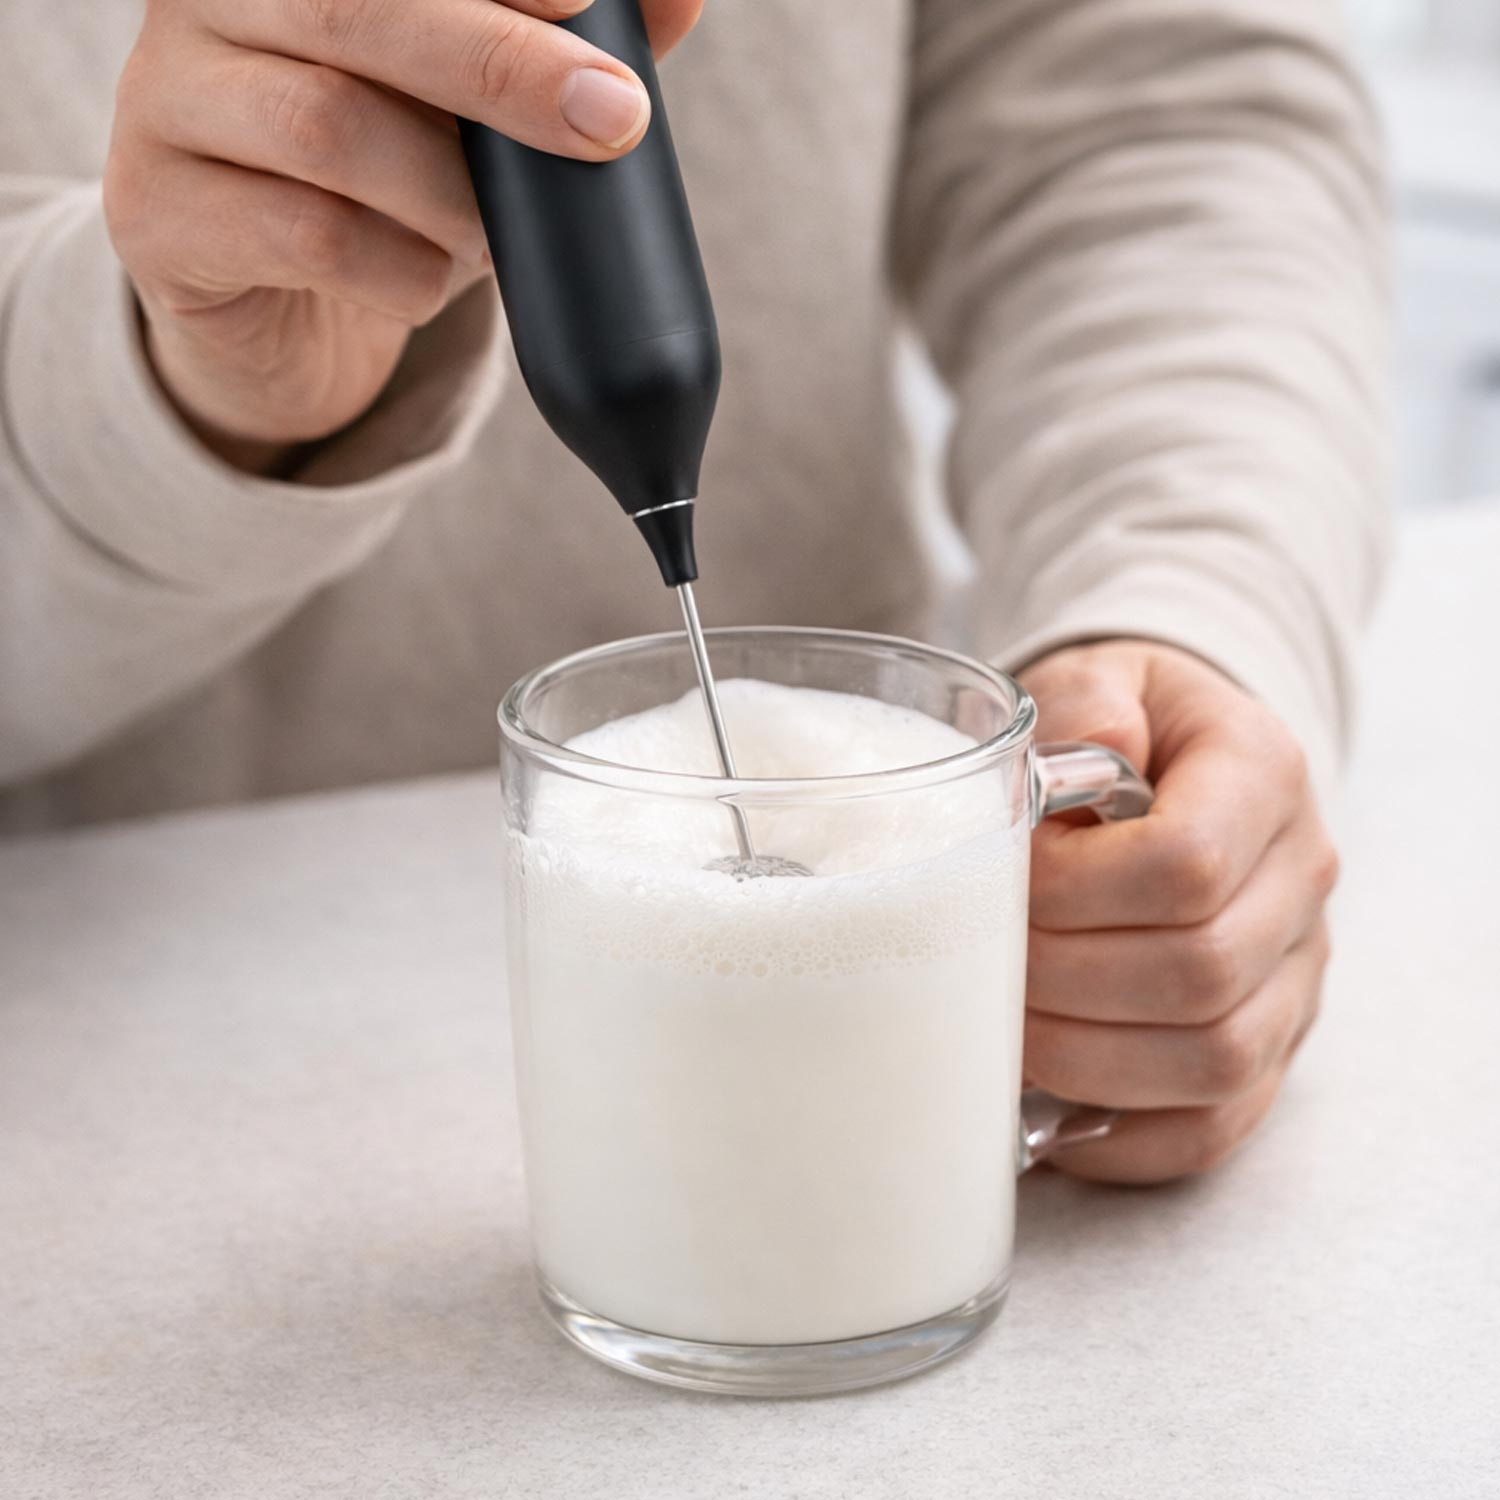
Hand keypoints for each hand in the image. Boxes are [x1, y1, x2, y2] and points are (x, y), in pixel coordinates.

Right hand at [104, 0, 703, 466]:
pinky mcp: (160, 216)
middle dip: (503, 64)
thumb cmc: (387, 183)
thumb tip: (677, 0)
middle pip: (358, 7)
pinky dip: (399, 273)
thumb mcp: (473, 110)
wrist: (279, 308)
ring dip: (450, 198)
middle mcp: (210, 0)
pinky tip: (425, 284)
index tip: (596, 1)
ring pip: (332, 130)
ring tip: (495, 239)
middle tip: (612, 120)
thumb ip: (555, 45)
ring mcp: (167, 103)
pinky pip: (306, 238)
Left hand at [1018, 640, 1337, 1183]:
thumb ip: (1089, 700)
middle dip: (1063, 980)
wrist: (1176, 762)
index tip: (1008, 876)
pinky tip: (1047, 1114)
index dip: (1074, 890)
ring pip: (1214, 1062)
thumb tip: (1097, 749)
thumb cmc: (1117, 728)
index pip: (1184, 865)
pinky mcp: (1268, 1046)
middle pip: (1197, 974)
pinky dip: (1125, 1139)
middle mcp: (1300, 880)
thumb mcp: (1099, 677)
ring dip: (1085, 1059)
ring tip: (1002, 1026)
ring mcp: (1294, 974)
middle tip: (978, 961)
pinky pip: (1214, 1126)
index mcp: (1264, 776)